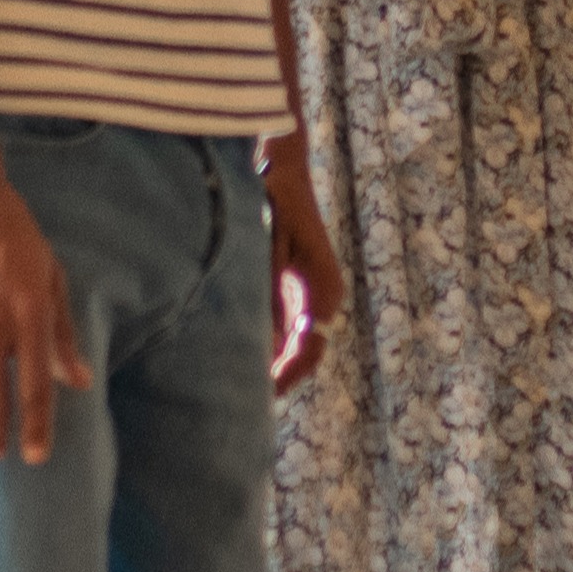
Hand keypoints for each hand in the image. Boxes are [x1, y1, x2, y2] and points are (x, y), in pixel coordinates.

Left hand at [264, 148, 350, 390]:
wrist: (282, 168)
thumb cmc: (271, 202)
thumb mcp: (266, 249)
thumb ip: (269, 294)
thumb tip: (270, 342)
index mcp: (322, 291)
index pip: (308, 348)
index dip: (285, 375)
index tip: (263, 394)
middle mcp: (325, 297)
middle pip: (307, 352)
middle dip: (281, 376)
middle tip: (250, 402)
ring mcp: (317, 293)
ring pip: (301, 342)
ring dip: (278, 362)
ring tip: (246, 387)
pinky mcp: (304, 287)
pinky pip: (294, 326)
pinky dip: (277, 344)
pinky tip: (252, 354)